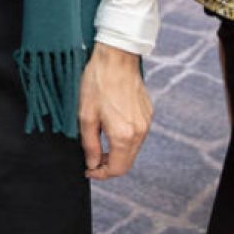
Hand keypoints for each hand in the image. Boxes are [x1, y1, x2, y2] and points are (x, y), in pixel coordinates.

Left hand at [79, 42, 151, 179]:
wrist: (116, 59)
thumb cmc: (97, 84)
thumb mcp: (85, 115)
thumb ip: (90, 144)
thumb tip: (93, 163)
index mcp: (124, 135)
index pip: (118, 168)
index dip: (102, 174)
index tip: (89, 170)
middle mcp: (140, 132)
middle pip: (128, 161)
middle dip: (109, 164)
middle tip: (92, 160)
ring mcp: (146, 123)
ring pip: (133, 149)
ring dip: (117, 152)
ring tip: (99, 144)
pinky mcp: (148, 114)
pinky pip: (137, 134)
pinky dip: (125, 138)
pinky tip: (111, 127)